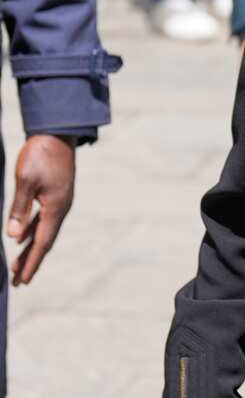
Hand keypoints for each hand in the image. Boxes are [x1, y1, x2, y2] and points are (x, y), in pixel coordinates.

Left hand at [7, 135, 75, 286]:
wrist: (57, 133)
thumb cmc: (40, 155)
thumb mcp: (26, 181)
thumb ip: (19, 209)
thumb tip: (13, 237)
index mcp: (56, 207)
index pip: (42, 242)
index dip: (31, 263)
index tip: (22, 281)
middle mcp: (61, 207)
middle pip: (45, 241)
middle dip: (31, 262)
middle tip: (18, 282)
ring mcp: (59, 201)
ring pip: (43, 231)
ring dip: (30, 248)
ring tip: (17, 265)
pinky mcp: (55, 194)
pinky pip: (43, 219)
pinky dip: (32, 231)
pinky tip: (22, 237)